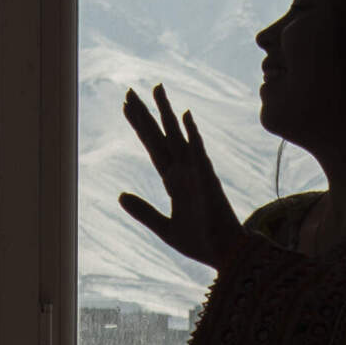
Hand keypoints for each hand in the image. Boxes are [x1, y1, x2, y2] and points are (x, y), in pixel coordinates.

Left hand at [117, 85, 245, 272]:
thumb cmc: (200, 242)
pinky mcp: (207, 180)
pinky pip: (198, 153)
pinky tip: (185, 115)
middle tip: (130, 91)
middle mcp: (183, 171)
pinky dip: (192, 134)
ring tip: (156, 89)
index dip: (139, 127)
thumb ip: (143, 211)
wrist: (225, 254)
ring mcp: (195, 173)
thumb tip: (120, 195)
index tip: (127, 107)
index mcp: (173, 181)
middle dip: (146, 114)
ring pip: (177, 137)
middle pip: (160, 136)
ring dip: (166, 113)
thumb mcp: (164, 227)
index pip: (152, 147)